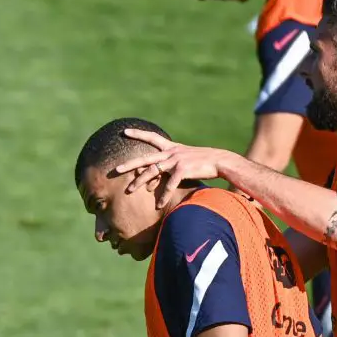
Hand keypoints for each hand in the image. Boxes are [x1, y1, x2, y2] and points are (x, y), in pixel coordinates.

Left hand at [110, 129, 243, 207]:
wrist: (220, 161)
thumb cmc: (202, 162)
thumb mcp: (184, 158)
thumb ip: (170, 164)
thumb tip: (155, 178)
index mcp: (171, 147)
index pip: (152, 137)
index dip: (138, 134)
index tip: (125, 131)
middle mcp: (171, 152)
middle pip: (145, 158)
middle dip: (129, 164)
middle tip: (116, 169)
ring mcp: (176, 160)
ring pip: (153, 171)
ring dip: (140, 182)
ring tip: (130, 190)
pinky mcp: (183, 169)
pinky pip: (169, 184)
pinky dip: (163, 195)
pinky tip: (159, 204)